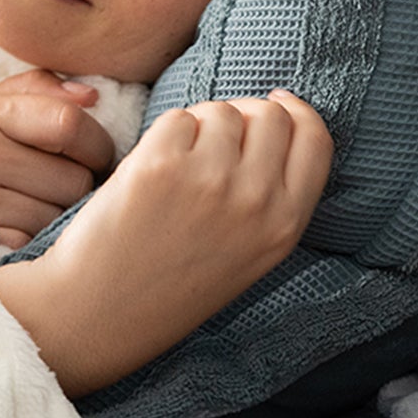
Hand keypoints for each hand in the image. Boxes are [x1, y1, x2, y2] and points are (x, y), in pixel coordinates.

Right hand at [0, 69, 115, 245]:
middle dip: (81, 186)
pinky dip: (30, 242)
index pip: (68, 123)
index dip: (99, 142)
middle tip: (66, 185)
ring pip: (54, 219)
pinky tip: (14, 229)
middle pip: (72, 180)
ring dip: (57, 218)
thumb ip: (32, 91)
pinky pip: (27, 246)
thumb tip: (94, 94)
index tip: (98, 153)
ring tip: (35, 207)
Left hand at [31, 90, 333, 393]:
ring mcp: (208, 179)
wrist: (102, 313)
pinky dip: (164, 136)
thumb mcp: (250, 252)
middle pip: (270, 115)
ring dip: (201, 127)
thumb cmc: (173, 283)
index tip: (278, 105)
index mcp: (285, 225)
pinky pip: (177, 118)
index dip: (297, 112)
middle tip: (215, 143)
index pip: (315, 138)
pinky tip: (151, 173)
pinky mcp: (159, 165)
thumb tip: (275, 115)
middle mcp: (255, 199)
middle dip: (245, 116)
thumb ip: (272, 193)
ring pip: (221, 111)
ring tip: (179, 169)